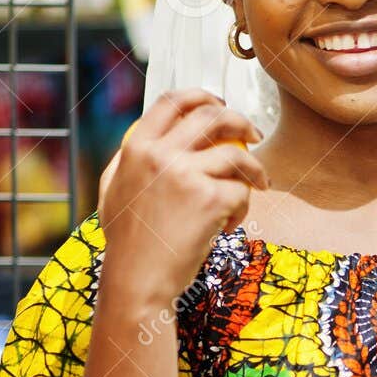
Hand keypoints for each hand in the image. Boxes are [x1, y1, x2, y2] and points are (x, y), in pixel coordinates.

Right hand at [98, 88, 266, 297]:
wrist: (137, 280)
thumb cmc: (128, 243)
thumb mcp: (115, 190)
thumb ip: (132, 159)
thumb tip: (158, 135)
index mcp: (136, 147)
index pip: (173, 101)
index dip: (201, 96)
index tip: (219, 104)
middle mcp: (160, 154)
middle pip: (212, 116)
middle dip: (241, 121)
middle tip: (254, 135)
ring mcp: (186, 174)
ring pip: (238, 155)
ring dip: (255, 169)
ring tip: (260, 184)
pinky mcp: (210, 199)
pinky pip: (241, 192)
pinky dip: (241, 209)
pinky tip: (226, 226)